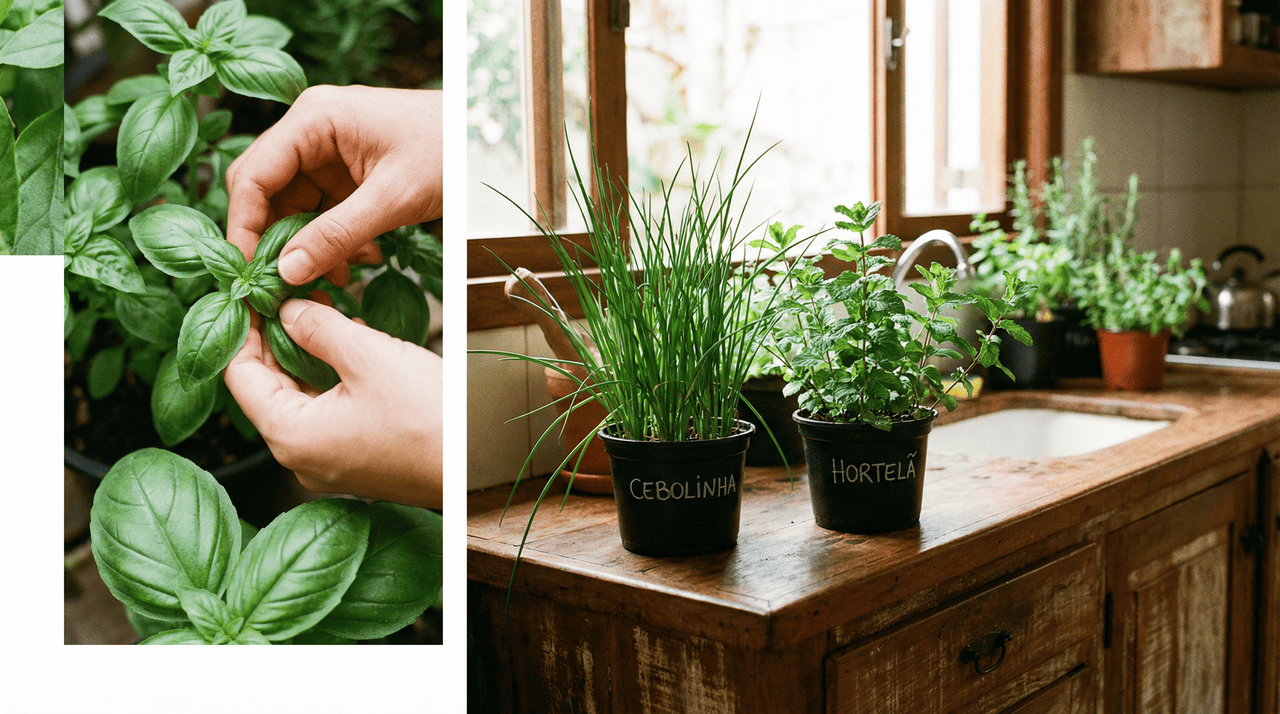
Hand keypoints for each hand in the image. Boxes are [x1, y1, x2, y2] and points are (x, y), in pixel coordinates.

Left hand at [224, 298, 441, 508]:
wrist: (475, 464)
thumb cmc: (428, 420)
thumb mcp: (368, 356)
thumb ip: (318, 327)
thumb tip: (288, 310)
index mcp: (291, 435)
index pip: (240, 375)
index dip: (242, 330)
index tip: (251, 296)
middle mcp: (301, 457)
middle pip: (268, 388)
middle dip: (275, 339)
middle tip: (286, 296)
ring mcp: (328, 462)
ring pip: (299, 399)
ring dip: (305, 356)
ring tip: (318, 312)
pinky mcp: (354, 460)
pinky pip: (326, 414)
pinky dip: (328, 379)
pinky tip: (347, 347)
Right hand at [225, 85, 442, 285]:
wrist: (485, 138)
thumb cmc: (447, 149)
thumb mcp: (393, 197)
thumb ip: (338, 235)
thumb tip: (288, 272)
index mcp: (313, 119)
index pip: (253, 175)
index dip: (244, 227)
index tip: (249, 274)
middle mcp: (312, 131)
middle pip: (266, 193)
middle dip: (277, 242)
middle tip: (286, 286)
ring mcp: (328, 151)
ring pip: (294, 207)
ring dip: (310, 247)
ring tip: (338, 279)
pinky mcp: (346, 173)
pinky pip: (322, 211)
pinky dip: (333, 241)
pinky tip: (359, 262)